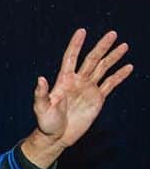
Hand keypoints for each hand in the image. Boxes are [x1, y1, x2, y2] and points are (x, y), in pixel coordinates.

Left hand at [22, 29, 131, 165]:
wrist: (57, 137)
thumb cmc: (46, 123)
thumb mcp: (41, 108)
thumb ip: (41, 94)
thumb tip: (40, 78)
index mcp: (64, 80)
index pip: (71, 58)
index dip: (76, 45)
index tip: (82, 31)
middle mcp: (77, 81)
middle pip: (92, 60)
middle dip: (102, 47)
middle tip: (113, 33)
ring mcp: (88, 89)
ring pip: (103, 69)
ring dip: (113, 57)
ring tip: (124, 46)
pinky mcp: (97, 99)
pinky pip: (110, 84)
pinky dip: (119, 76)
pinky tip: (128, 67)